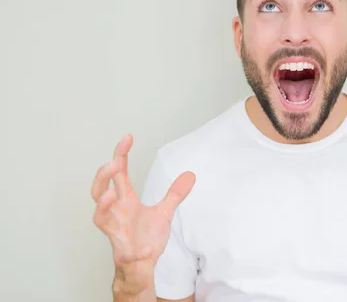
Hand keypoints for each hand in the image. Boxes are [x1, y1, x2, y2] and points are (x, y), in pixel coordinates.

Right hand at [91, 134, 195, 293]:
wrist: (142, 265)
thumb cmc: (146, 237)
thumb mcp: (164, 212)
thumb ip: (174, 194)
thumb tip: (190, 175)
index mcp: (125, 200)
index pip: (118, 173)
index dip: (120, 155)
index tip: (128, 137)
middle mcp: (116, 212)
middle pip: (99, 189)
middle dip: (104, 175)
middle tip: (115, 162)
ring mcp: (116, 231)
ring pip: (99, 216)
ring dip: (102, 204)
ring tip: (111, 192)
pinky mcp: (122, 251)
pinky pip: (122, 249)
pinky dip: (130, 247)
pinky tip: (145, 247)